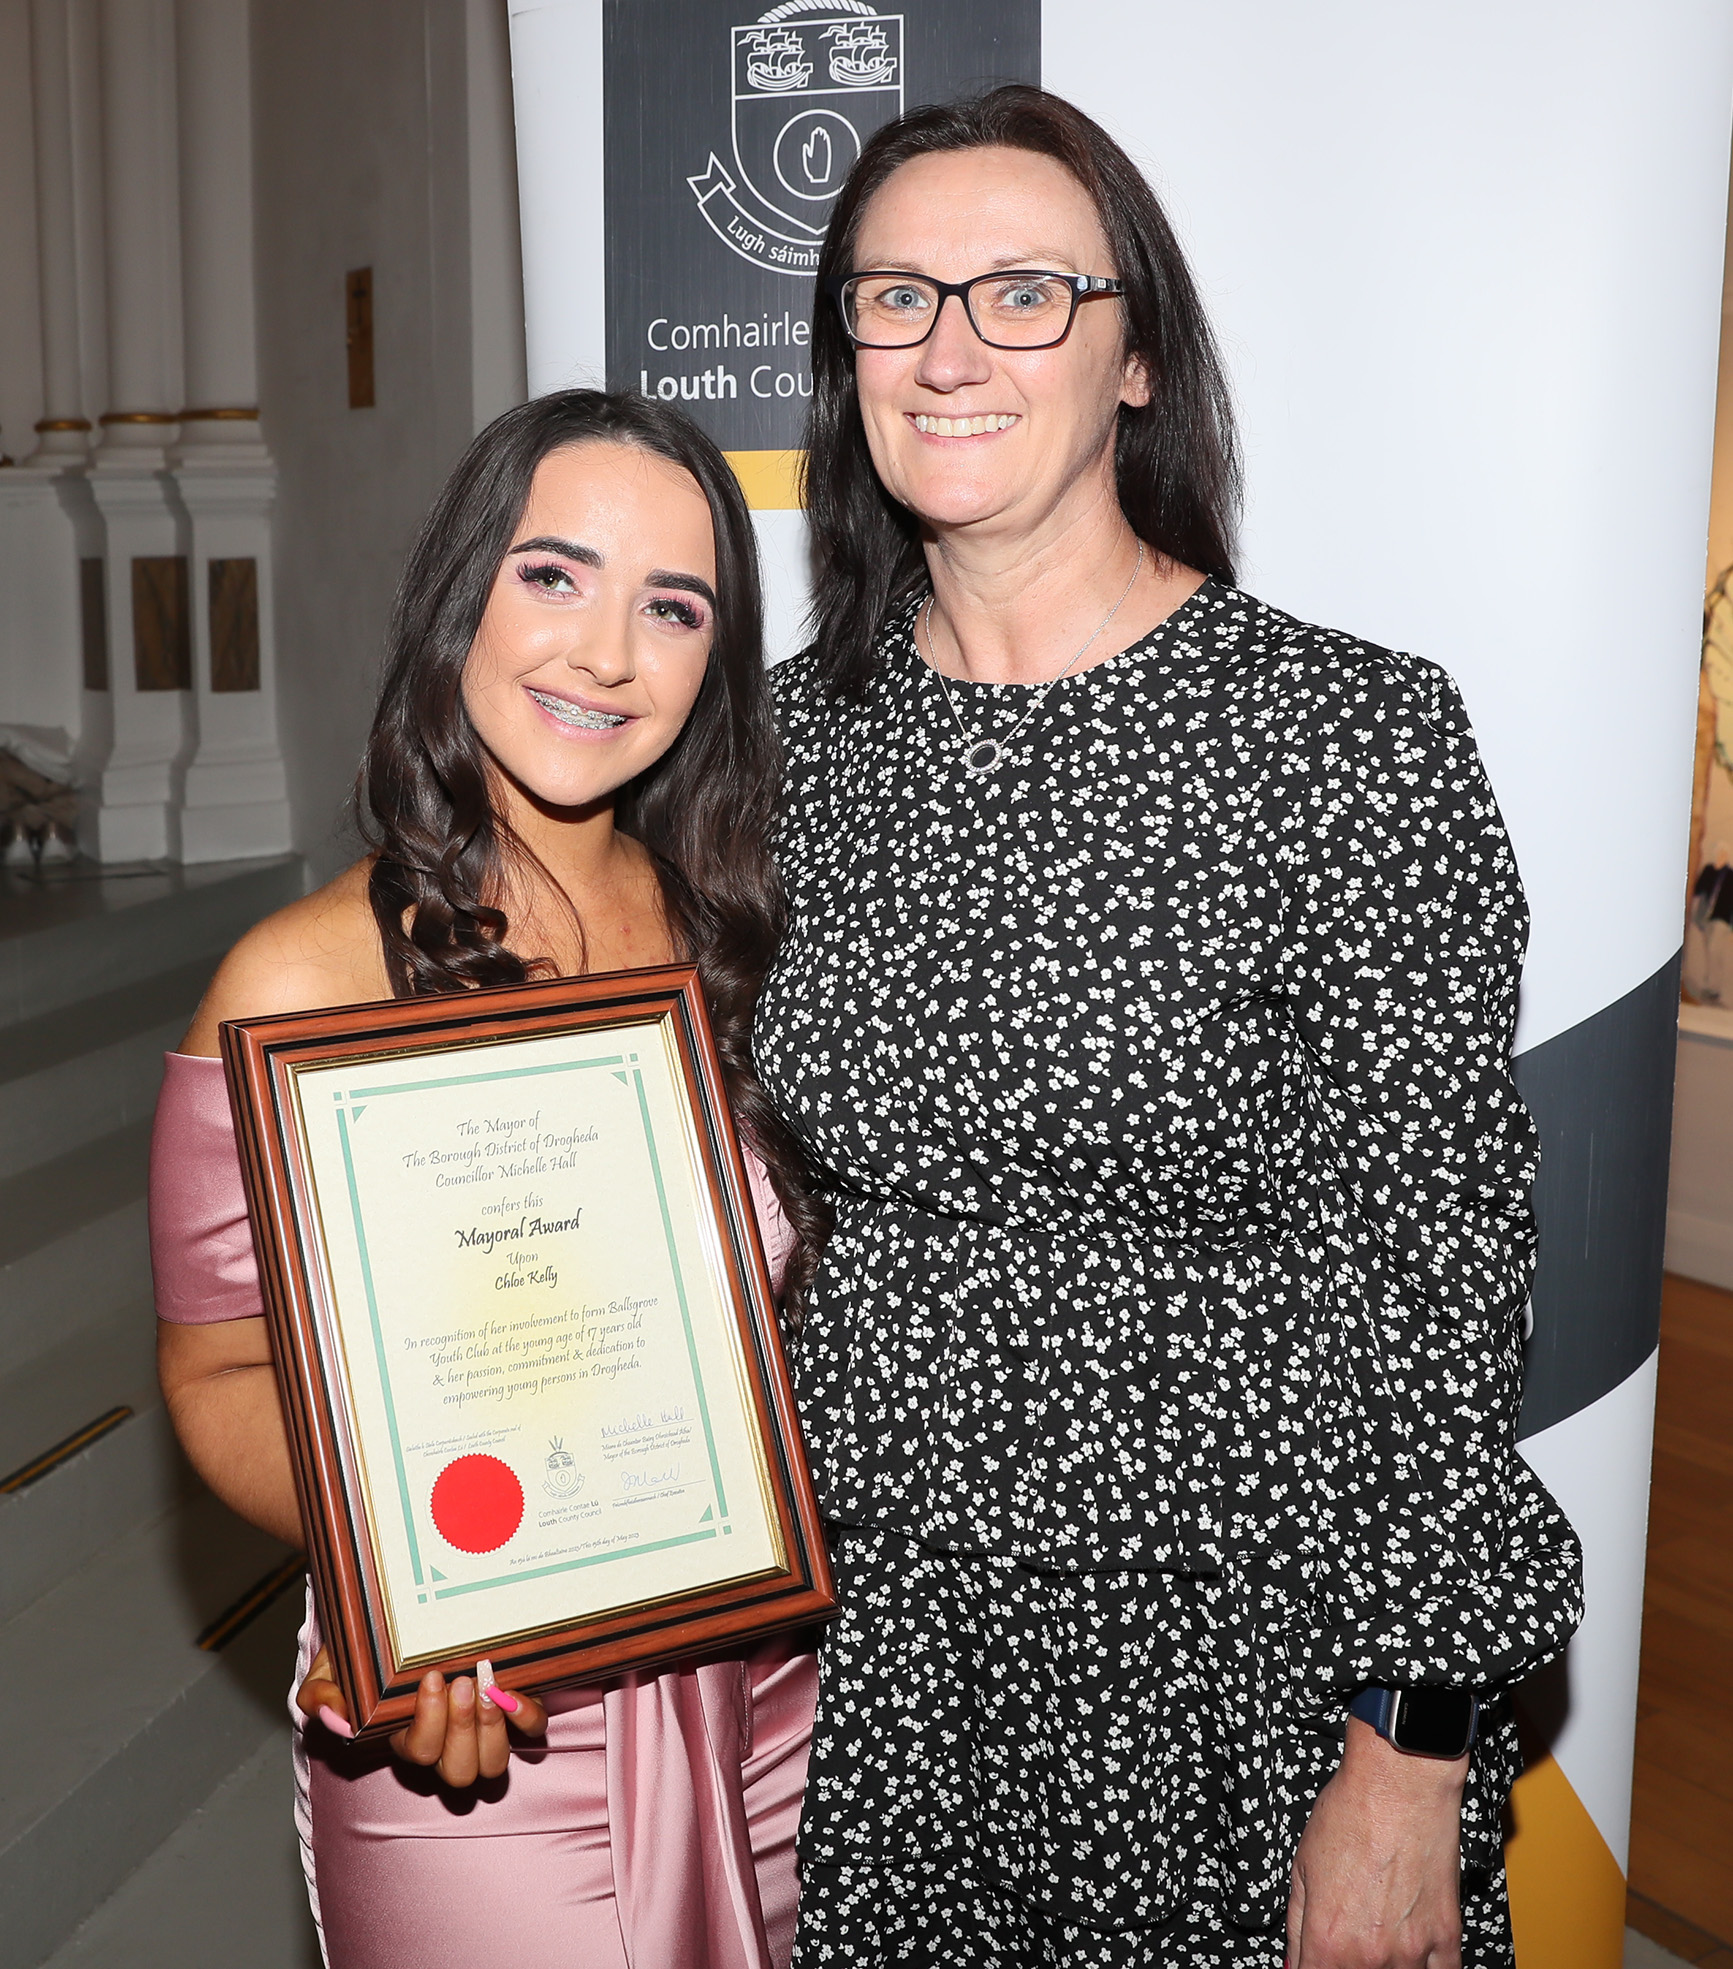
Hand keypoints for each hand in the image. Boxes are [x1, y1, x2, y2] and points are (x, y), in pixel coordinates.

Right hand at [296, 1647, 547, 1785]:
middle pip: (458, 1771)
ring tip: (485, 1685)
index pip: (418, 1753)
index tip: (431, 1677)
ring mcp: (481, 1729)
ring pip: (492, 1763)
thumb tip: (336, 1717)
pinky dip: (527, 1717)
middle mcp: (445, 1743)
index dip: (428, 1724)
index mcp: (404, 1738)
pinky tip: (514, 1692)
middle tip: (460, 1681)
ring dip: (492, 1727)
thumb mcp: (330, 1667)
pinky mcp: (511, 1707)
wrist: (398, 1621)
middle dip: (461, 1729)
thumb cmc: (364, 1649)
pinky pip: (530, 1731)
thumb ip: (321, 1695)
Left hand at [1285, 1716, 1467, 1968]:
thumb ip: (1296, 1924)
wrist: (1399, 1786)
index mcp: (1328, 1939)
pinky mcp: (1447, 1937)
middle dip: (1342, 1965)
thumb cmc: (1351, 1813)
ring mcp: (1411, 1951)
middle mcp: (1370, 1955)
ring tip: (1376, 1940)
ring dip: (1383, 1967)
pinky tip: (1412, 1955)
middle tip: (1345, 1941)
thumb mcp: (1301, 1866)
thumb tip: (1293, 1958)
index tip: (1313, 1960)